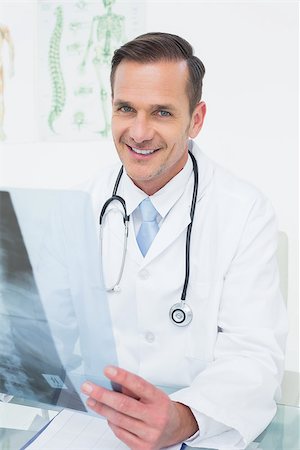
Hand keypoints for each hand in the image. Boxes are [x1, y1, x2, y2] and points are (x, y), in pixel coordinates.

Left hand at [81, 366, 197, 449]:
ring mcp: (149, 434)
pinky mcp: (142, 447)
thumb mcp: (152, 393)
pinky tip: (107, 415)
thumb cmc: (160, 407)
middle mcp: (156, 417)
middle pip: (124, 405)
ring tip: (91, 400)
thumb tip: (112, 380)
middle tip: (88, 387)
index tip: (107, 370)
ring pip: (118, 420)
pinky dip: (111, 422)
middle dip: (102, 395)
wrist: (175, 429)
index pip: (138, 385)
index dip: (122, 376)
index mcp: (158, 399)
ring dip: (102, 409)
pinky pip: (120, 433)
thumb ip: (134, 388)